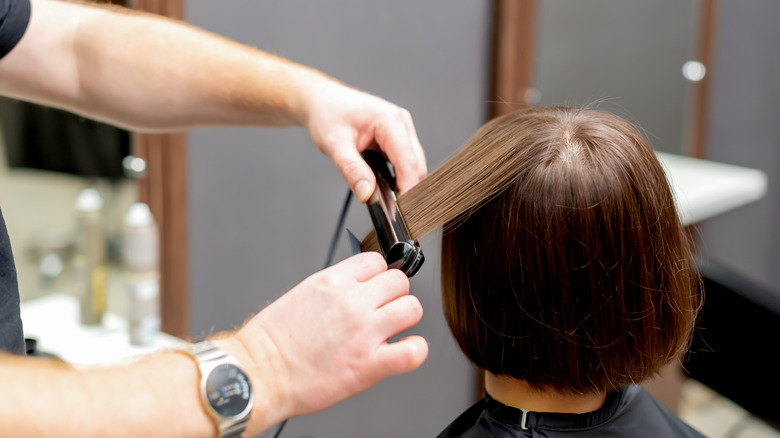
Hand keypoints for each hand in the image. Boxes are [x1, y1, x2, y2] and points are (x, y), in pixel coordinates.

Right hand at [220, 253, 426, 432]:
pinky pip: (414, 351)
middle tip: (382, 311)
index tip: (375, 289)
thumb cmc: (271, 342)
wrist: (259, 374)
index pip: (377, 261)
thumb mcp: (302, 294)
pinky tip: (402, 353)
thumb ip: (335, 288)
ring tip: (391, 331)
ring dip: (405, 319)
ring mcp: (364, 332)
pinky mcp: (369, 364)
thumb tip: (355, 288)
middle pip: (399, 281)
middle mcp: (352, 301)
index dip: (378, 276)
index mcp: (333, 281)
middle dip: (394, 295)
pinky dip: (414, 351)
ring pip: (412, 308)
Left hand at [305, 81, 426, 201]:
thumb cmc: (327, 115)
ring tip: (384, 196)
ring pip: (414, 165)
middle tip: (389, 208)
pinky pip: (406, 161)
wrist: (322, 102)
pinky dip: (398, 175)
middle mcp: (401, 123)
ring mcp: (402, 130)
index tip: (399, 210)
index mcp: (390, 120)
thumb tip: (367, 194)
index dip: (407, 188)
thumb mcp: (334, 144)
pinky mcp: (398, 137)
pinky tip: (384, 185)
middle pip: (416, 165)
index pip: (408, 161)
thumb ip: (352, 170)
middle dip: (407, 188)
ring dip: (403, 182)